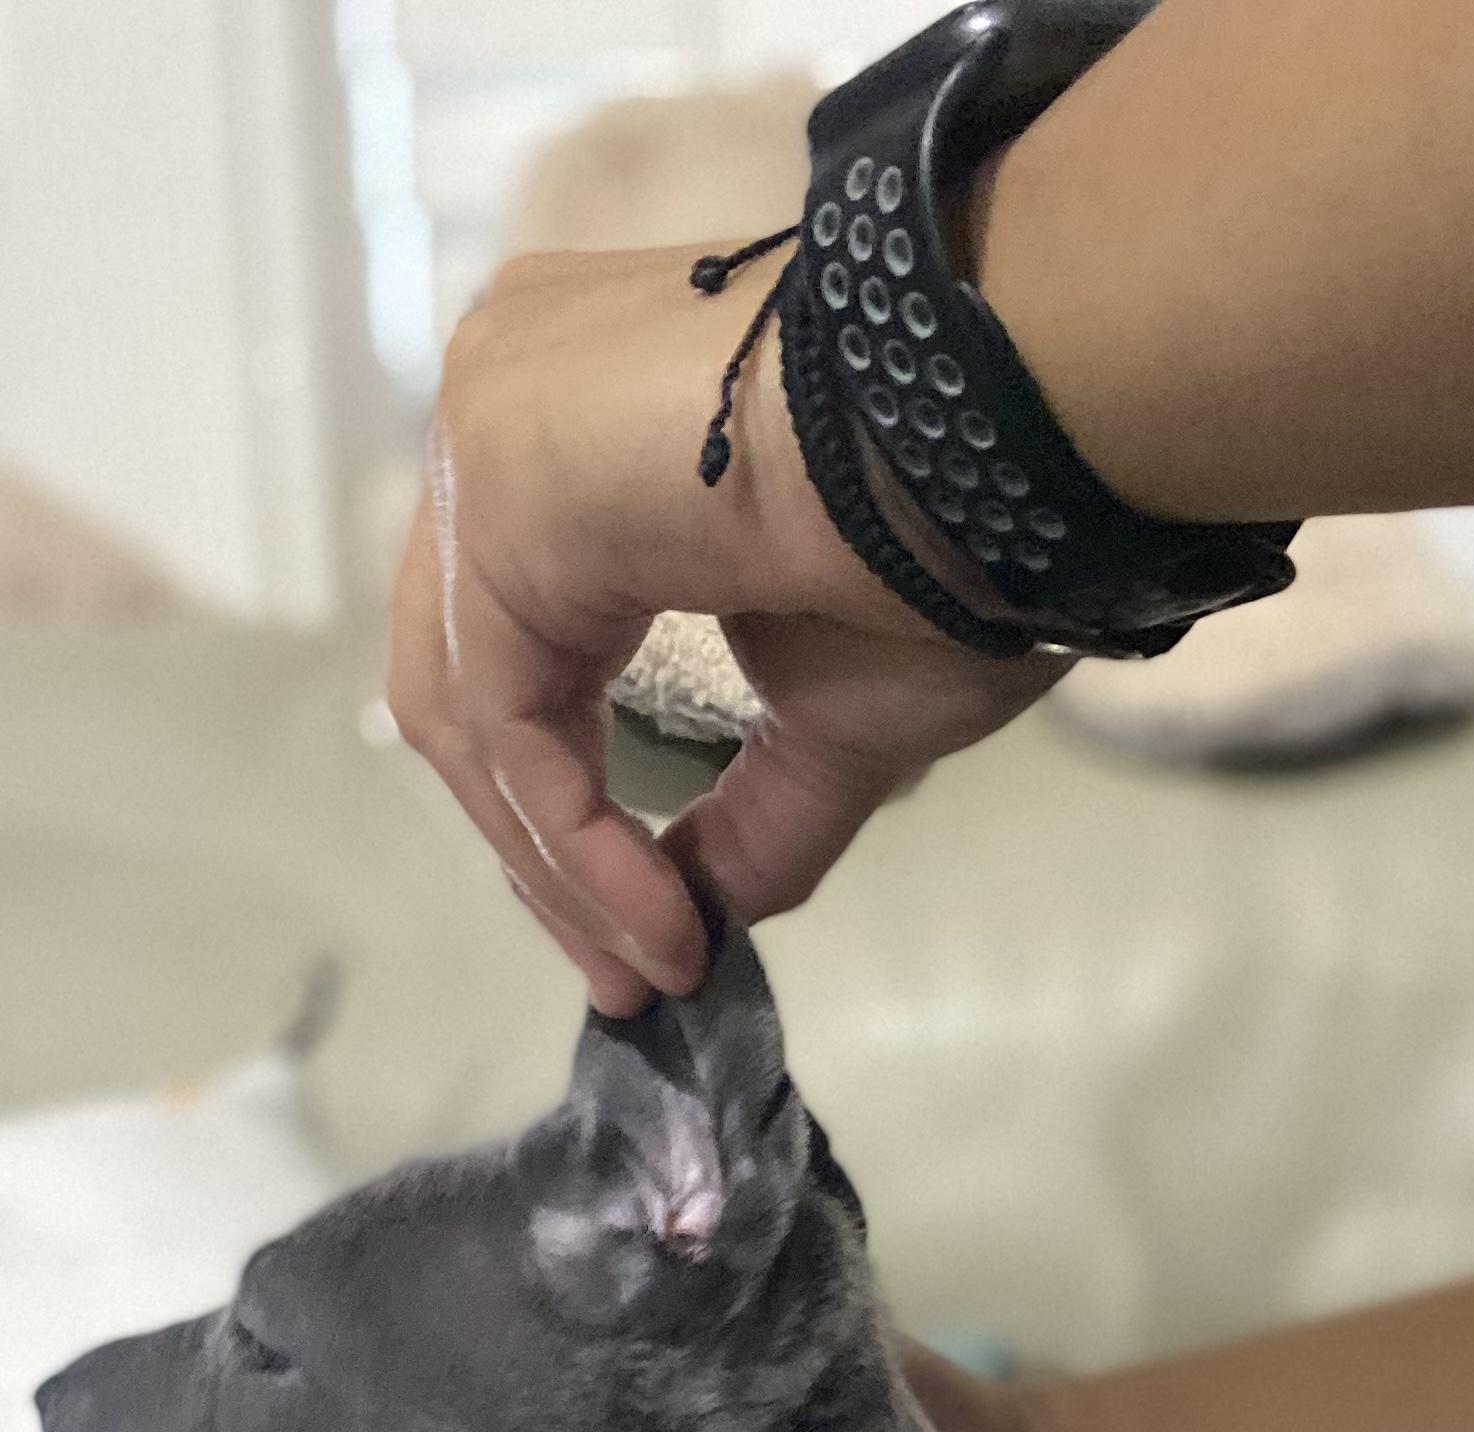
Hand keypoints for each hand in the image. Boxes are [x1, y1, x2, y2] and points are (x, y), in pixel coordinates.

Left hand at [393, 244, 1063, 1010]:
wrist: (997, 436)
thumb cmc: (951, 534)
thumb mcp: (840, 715)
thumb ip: (751, 817)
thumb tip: (696, 929)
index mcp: (578, 430)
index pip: (517, 645)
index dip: (572, 817)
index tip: (659, 946)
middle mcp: (508, 404)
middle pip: (469, 678)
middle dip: (546, 856)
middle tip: (632, 976)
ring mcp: (492, 425)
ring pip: (467, 704)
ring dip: (559, 866)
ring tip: (656, 959)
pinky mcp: (501, 479)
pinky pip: (504, 710)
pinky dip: (571, 833)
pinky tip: (658, 913)